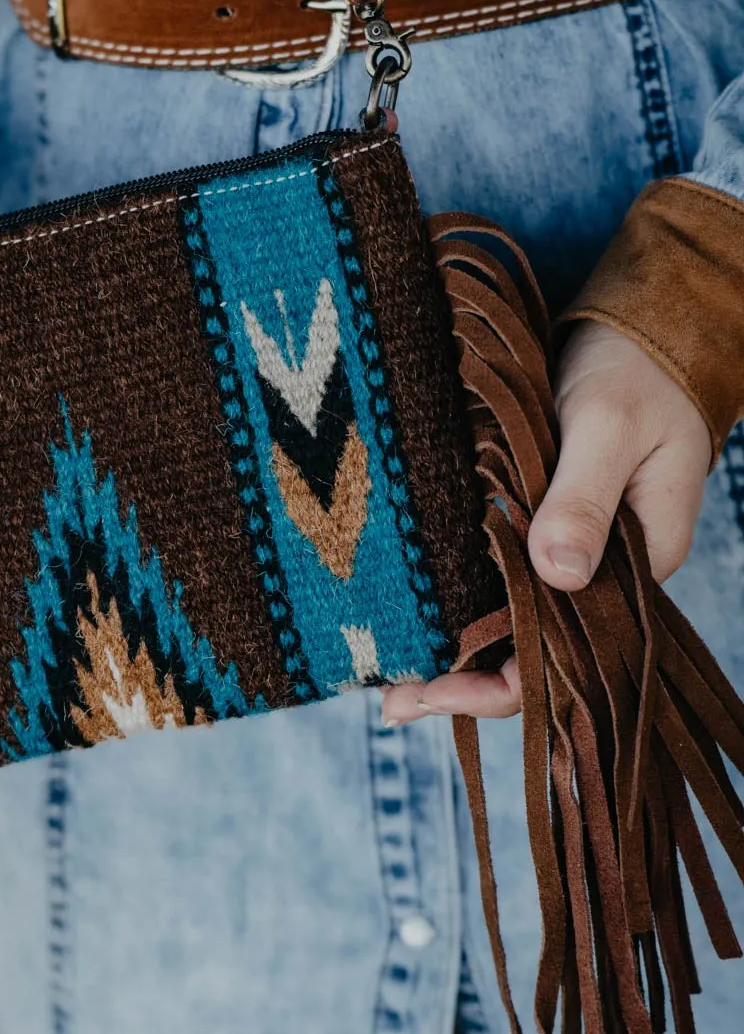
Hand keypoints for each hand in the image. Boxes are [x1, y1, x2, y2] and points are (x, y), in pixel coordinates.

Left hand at [381, 319, 711, 725]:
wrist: (645, 334)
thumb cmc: (637, 375)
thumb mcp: (608, 427)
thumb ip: (581, 497)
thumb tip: (556, 572)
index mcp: (637, 568)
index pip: (567, 655)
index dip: (501, 684)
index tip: (436, 692)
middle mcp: (605, 575)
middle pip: (534, 652)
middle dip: (463, 682)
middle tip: (390, 700)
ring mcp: (574, 553)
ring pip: (513, 622)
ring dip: (455, 649)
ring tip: (388, 677)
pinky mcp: (546, 527)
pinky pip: (503, 580)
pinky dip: (461, 601)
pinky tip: (415, 617)